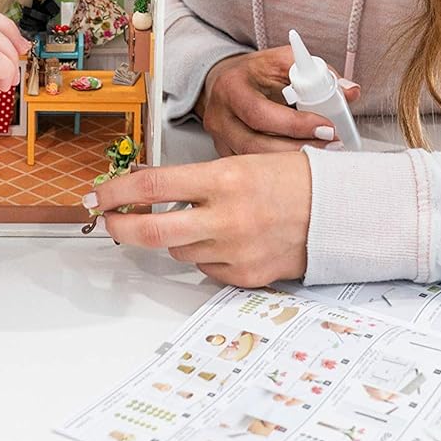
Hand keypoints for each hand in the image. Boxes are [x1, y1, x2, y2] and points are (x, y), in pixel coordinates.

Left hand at [91, 155, 312, 287]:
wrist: (340, 212)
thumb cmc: (295, 179)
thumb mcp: (242, 164)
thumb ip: (199, 181)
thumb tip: (155, 191)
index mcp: (224, 179)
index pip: (153, 186)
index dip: (117, 192)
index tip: (100, 195)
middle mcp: (226, 217)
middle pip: (152, 231)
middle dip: (122, 227)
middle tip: (111, 221)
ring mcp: (236, 251)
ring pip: (180, 251)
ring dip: (176, 239)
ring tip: (200, 221)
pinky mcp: (247, 276)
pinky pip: (208, 269)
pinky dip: (206, 256)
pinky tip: (226, 240)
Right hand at [197, 47, 360, 156]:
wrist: (222, 83)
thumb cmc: (256, 72)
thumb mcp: (283, 62)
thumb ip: (318, 72)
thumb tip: (351, 91)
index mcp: (231, 88)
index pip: (260, 113)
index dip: (296, 125)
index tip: (328, 127)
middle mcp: (219, 117)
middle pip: (257, 145)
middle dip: (299, 150)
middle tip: (332, 145)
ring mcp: (220, 140)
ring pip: (255, 163)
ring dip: (291, 164)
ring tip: (323, 156)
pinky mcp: (225, 155)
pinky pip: (253, 170)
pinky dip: (280, 171)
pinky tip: (302, 166)